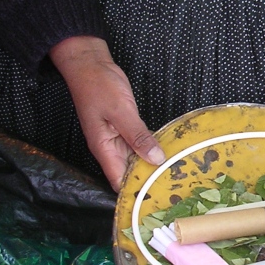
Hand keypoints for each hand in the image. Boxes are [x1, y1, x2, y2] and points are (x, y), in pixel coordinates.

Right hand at [50, 36, 164, 188]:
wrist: (90, 65)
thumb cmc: (99, 86)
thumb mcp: (121, 110)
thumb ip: (137, 135)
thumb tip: (155, 158)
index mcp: (104, 148)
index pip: (118, 180)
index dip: (135, 192)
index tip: (156, 199)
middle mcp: (110, 148)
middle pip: (128, 173)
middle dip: (147, 181)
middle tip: (173, 189)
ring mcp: (117, 138)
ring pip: (135, 160)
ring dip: (151, 165)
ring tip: (174, 175)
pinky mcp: (124, 129)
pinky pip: (138, 145)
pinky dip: (150, 149)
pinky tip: (166, 153)